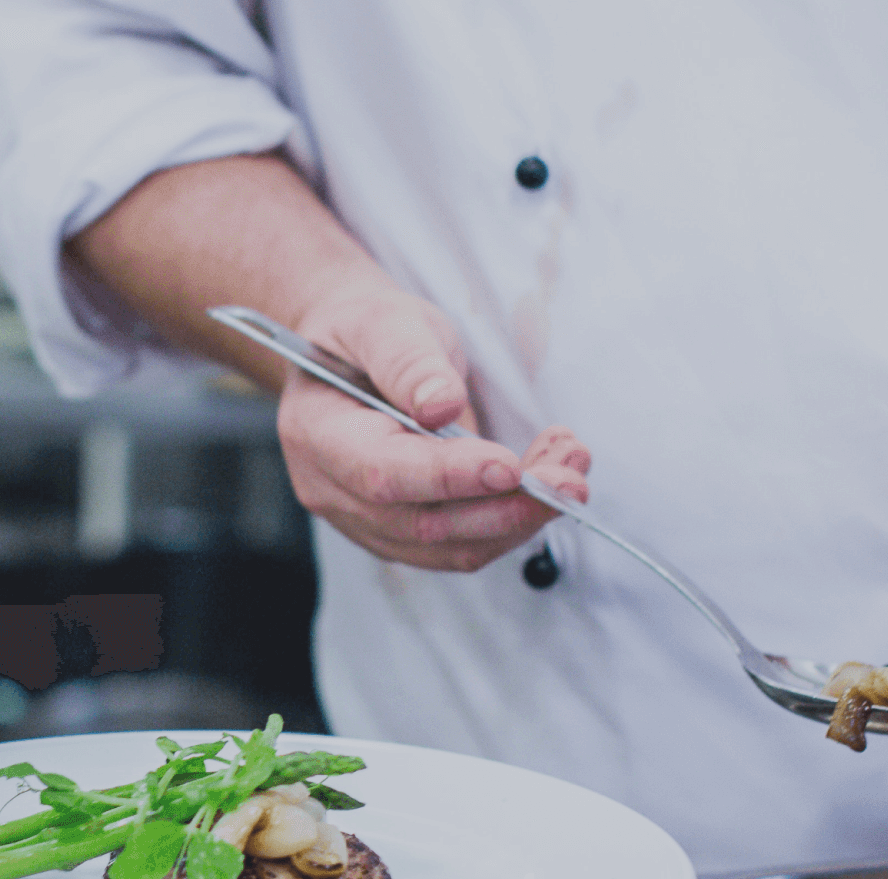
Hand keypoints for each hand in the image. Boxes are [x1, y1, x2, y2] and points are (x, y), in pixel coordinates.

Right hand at [278, 289, 589, 571]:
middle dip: (507, 506)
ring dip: (521, 517)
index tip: (510, 465)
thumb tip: (441, 407)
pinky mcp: (401, 533)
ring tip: (570, 469)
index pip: (383, 472)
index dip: (448, 476)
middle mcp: (333, 490)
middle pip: (424, 524)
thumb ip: (409, 361)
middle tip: (569, 476)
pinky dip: (512, 520)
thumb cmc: (366, 334)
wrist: (353, 355)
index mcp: (317, 433)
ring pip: (451, 547)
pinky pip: (461, 546)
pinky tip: (544, 481)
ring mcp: (365, 521)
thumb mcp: (385, 322)